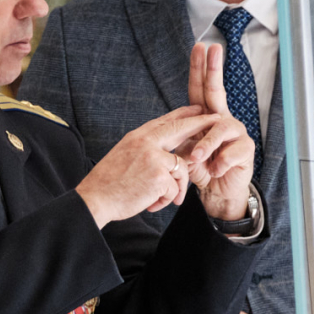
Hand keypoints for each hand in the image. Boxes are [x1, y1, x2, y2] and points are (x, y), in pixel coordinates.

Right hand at [77, 106, 226, 226]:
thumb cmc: (108, 183)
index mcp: (137, 137)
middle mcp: (146, 142)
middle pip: (181, 128)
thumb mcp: (125, 156)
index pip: (165, 120)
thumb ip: (145, 150)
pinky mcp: (159, 176)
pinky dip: (166, 200)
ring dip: (177, 187)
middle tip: (218, 119)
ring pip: (182, 168)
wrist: (95, 199)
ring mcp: (153, 157)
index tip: (198, 109)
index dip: (183, 114)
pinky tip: (152, 205)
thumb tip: (168, 153)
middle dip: (201, 124)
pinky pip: (176, 188)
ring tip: (165, 199)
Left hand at [184, 43, 254, 219]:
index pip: (200, 89)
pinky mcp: (246, 150)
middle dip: (214, 69)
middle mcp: (222, 119)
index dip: (199, 69)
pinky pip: (231, 152)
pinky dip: (219, 163)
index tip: (199, 47)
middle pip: (217, 91)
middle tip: (214, 49)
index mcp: (206, 117)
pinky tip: (215, 170)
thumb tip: (175, 132)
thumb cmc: (202, 169)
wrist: (218, 192)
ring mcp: (236, 133)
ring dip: (206, 143)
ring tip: (196, 158)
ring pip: (221, 128)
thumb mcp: (186, 152)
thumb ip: (183, 140)